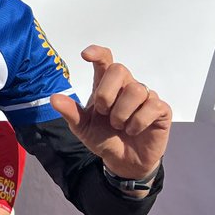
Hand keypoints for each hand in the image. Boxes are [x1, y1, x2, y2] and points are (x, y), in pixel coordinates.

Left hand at [48, 45, 171, 181]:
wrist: (123, 161)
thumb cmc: (104, 138)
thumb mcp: (83, 128)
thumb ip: (71, 112)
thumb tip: (54, 98)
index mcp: (105, 86)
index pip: (105, 60)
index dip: (97, 53)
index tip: (85, 55)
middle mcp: (126, 86)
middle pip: (119, 69)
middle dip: (106, 93)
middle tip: (103, 112)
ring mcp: (145, 96)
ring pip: (136, 89)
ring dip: (121, 113)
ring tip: (119, 126)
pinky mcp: (161, 109)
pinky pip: (152, 106)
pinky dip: (138, 122)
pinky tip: (133, 130)